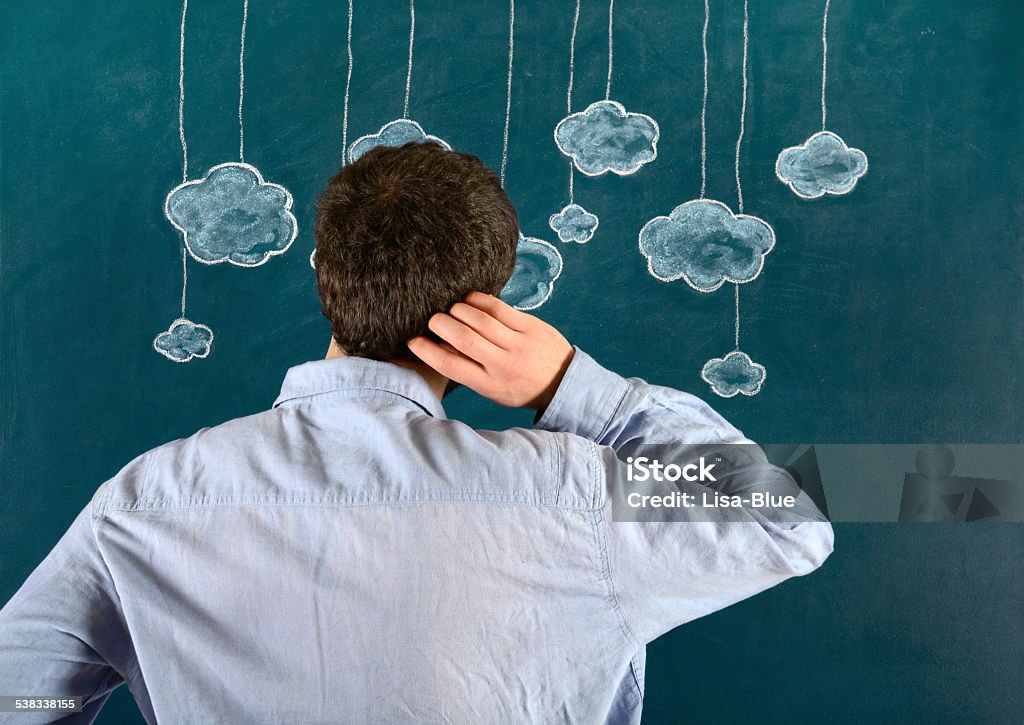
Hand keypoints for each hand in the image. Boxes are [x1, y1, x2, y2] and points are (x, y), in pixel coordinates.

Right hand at [407, 292, 574, 410]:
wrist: (564, 382)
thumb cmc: (521, 388)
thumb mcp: (493, 390)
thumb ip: (468, 371)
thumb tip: (439, 348)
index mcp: (490, 385)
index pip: (451, 366)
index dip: (426, 351)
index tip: (412, 340)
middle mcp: (503, 365)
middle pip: (463, 339)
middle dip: (440, 324)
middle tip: (432, 320)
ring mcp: (519, 344)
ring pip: (479, 320)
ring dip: (458, 310)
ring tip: (450, 310)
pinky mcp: (531, 326)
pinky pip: (499, 308)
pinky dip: (478, 300)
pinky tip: (468, 300)